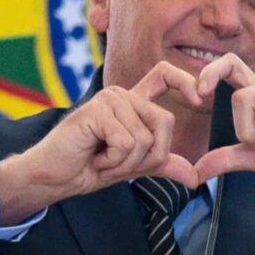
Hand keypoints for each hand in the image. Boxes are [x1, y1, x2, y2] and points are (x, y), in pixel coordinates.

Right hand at [0, 62, 201, 224]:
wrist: (54, 178)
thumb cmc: (88, 167)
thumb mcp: (133, 166)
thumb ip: (162, 164)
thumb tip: (195, 177)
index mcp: (133, 102)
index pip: (164, 76)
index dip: (186, 82)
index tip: (200, 99)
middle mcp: (122, 95)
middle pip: (164, 121)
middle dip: (148, 156)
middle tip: (117, 161)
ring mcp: (109, 99)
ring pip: (145, 138)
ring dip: (125, 162)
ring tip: (101, 158)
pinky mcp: (96, 110)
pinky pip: (127, 143)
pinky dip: (113, 161)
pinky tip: (93, 156)